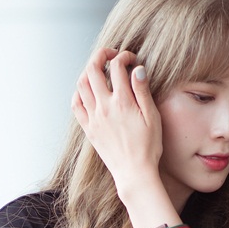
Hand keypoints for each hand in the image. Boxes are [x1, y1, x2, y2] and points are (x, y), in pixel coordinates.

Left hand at [71, 48, 162, 195]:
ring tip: (98, 70)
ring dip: (88, 71)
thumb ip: (142, 91)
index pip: (117, 66)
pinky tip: (87, 91)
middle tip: (110, 55)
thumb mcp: (152, 117)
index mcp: (122, 102)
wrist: (135, 173)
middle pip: (93, 69)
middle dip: (101, 56)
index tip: (131, 59)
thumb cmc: (148, 148)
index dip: (124, 56)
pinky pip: (76, 104)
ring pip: (81, 84)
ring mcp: (94, 118)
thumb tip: (136, 69)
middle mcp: (104, 107)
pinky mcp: (89, 129)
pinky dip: (79, 92)